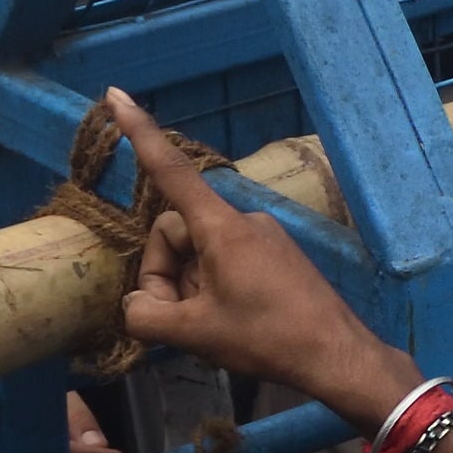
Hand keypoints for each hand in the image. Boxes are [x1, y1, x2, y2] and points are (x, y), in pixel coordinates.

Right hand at [101, 90, 419, 425]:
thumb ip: (147, 316)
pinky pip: (225, 261)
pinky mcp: (275, 255)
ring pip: (199, 253)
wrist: (336, 355)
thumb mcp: (194, 333)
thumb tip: (136, 305)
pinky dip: (213, 289)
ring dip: (190, 287)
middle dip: (166, 274)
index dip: (138, 134)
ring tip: (210, 327)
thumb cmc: (267, 338)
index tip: (116, 96)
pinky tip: (229, 323)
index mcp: (221, 227)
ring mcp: (262, 236)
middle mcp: (242, 220)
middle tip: (179, 321)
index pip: (170, 171)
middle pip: (175, 233)